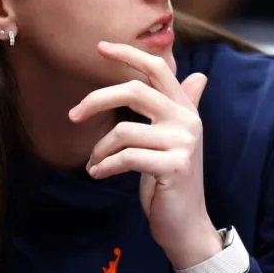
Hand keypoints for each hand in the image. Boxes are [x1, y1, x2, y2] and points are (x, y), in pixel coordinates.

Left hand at [68, 41, 222, 268]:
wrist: (186, 225)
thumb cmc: (172, 181)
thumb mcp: (176, 140)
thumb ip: (184, 107)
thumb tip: (200, 76)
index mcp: (184, 110)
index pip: (157, 69)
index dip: (128, 54)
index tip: (100, 47)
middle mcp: (187, 121)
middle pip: (134, 91)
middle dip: (97, 100)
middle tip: (73, 116)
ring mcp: (182, 143)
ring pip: (123, 131)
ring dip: (99, 150)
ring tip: (94, 164)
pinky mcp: (174, 166)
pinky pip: (126, 157)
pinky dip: (105, 165)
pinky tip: (98, 173)